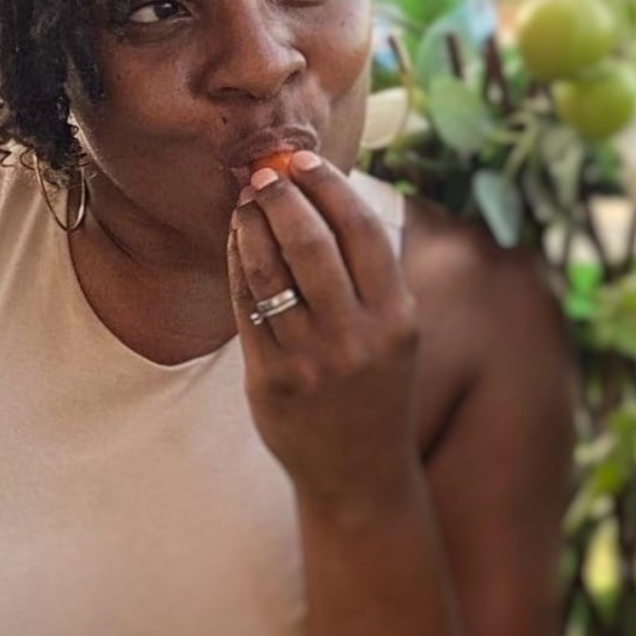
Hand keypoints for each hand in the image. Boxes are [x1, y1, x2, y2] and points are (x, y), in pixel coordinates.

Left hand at [228, 152, 419, 509]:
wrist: (359, 473)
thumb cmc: (376, 390)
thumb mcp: (396, 334)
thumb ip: (372, 276)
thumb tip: (328, 195)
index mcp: (398, 318)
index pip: (362, 230)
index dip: (329, 185)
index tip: (305, 162)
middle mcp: (359, 338)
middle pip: (313, 241)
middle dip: (282, 195)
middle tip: (264, 174)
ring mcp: (312, 360)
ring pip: (271, 269)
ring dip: (251, 224)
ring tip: (246, 204)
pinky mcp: (271, 379)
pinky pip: (247, 305)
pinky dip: (238, 264)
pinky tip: (237, 244)